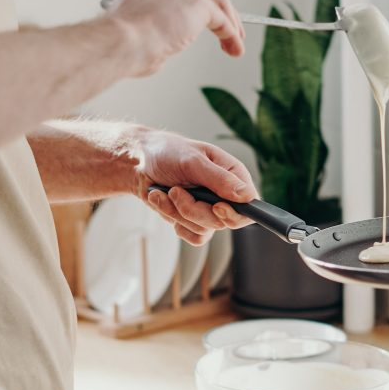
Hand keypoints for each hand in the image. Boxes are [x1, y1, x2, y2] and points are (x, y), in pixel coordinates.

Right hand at [104, 0, 244, 76]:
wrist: (120, 42)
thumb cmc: (121, 44)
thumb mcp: (137, 28)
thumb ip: (156, 28)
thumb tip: (165, 44)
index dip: (198, 5)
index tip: (204, 22)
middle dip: (220, 12)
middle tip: (229, 33)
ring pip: (219, 1)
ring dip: (231, 23)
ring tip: (236, 44)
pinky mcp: (198, 3)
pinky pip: (222, 19)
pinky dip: (231, 35)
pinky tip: (234, 49)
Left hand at [133, 129, 255, 245]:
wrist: (140, 163)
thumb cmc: (167, 153)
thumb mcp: (193, 161)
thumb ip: (220, 179)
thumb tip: (247, 197)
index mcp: (232, 176)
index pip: (248, 206)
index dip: (234, 213)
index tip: (216, 207)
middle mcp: (225, 196)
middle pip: (223, 222)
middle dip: (194, 210)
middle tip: (176, 191)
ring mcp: (209, 210)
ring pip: (204, 229)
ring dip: (177, 212)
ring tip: (166, 192)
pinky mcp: (193, 221)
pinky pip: (192, 236)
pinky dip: (173, 220)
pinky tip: (164, 202)